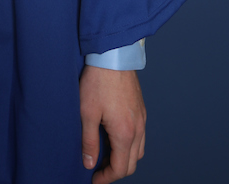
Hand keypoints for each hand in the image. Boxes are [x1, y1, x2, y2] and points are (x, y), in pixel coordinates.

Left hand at [79, 66, 145, 181]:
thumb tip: (89, 163)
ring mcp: (141, 119)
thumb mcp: (87, 112)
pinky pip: (140, 136)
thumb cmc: (98, 81)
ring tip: (105, 154)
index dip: (107, 178)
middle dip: (115, 171)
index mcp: (125, 133)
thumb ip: (88, 141)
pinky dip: (129, 145)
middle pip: (132, 163)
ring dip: (123, 158)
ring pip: (138, 151)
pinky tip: (114, 137)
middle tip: (98, 170)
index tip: (95, 180)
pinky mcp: (141, 109)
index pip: (120, 168)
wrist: (113, 55)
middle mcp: (138, 129)